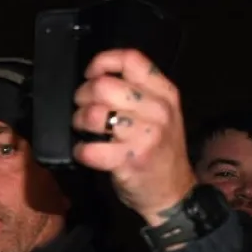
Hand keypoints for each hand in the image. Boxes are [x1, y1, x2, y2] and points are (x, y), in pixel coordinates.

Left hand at [71, 49, 196, 225]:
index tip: (90, 75)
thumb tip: (97, 77)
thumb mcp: (160, 114)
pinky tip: (86, 153)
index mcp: (165, 92)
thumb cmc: (158, 151)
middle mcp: (158, 109)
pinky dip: (80, 151)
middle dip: (83, 97)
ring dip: (79, 122)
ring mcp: (145, 135)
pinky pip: (90, 148)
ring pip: (94, 114)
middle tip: (82, 110)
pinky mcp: (129, 160)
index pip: (132, 59)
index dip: (103, 62)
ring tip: (84, 131)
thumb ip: (137, 93)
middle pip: (104, 85)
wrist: (173, 192)